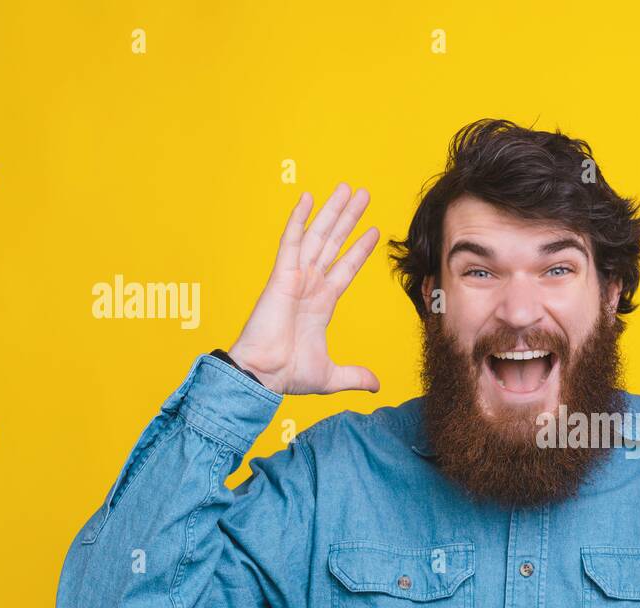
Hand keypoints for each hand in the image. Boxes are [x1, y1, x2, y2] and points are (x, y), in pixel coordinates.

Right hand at [228, 184, 381, 394]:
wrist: (263, 376)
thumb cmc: (287, 375)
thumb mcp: (331, 375)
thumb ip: (354, 376)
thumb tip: (376, 385)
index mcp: (321, 303)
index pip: (345, 268)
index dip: (359, 250)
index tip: (373, 231)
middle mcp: (310, 285)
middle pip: (334, 244)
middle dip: (349, 219)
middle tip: (364, 194)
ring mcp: (296, 278)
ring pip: (318, 236)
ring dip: (333, 212)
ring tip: (348, 189)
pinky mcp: (281, 276)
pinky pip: (291, 242)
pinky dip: (298, 219)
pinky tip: (308, 198)